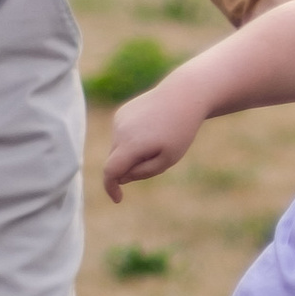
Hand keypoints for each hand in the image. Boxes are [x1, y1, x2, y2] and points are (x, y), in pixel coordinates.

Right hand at [103, 76, 204, 200]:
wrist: (183, 95)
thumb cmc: (180, 131)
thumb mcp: (168, 159)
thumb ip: (143, 172)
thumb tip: (121, 177)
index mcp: (131, 144)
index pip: (110, 171)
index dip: (111, 188)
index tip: (118, 199)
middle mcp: (120, 131)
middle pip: (116, 161)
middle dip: (129, 168)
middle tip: (156, 159)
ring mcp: (119, 120)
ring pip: (118, 148)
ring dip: (131, 153)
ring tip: (157, 139)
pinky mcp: (121, 112)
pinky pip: (121, 135)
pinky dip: (131, 140)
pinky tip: (151, 128)